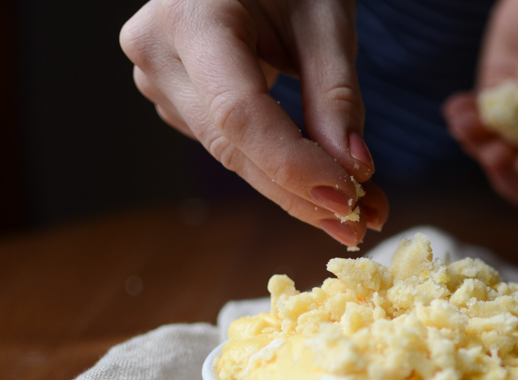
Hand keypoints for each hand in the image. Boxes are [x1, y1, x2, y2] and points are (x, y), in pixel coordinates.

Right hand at [120, 0, 388, 246]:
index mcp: (191, 16)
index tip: (345, 198)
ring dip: (296, 188)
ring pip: (232, 155)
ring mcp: (157, 78)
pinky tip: (323, 179)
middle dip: (300, 191)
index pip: (239, 113)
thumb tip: (354, 171)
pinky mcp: (173, 98)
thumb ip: (336, 94)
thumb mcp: (325, 18)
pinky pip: (230, 145)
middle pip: (232, 146)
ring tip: (360, 204)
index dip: (292, 164)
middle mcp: (158, 51)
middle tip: (361, 221)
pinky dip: (279, 168)